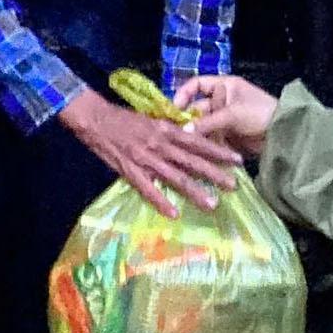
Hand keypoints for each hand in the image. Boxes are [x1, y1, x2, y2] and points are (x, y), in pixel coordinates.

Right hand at [59, 88, 241, 218]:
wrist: (96, 119)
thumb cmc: (124, 119)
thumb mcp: (152, 120)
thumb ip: (169, 132)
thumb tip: (189, 139)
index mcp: (166, 130)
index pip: (198, 141)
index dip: (219, 151)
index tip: (237, 160)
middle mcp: (161, 144)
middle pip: (193, 161)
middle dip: (215, 174)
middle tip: (234, 185)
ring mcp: (146, 159)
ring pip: (176, 177)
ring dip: (195, 192)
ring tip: (212, 204)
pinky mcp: (131, 171)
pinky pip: (148, 189)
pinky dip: (161, 202)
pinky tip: (173, 214)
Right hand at [173, 74, 279, 158]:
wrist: (282, 134)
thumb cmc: (260, 114)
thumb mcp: (232, 114)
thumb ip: (207, 122)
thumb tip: (183, 131)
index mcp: (224, 85)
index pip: (196, 84)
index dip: (183, 94)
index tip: (174, 108)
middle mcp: (221, 100)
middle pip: (197, 107)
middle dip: (187, 119)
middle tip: (175, 131)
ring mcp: (224, 118)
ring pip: (202, 124)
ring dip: (195, 133)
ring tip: (184, 143)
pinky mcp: (227, 135)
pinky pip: (210, 137)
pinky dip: (204, 142)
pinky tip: (196, 150)